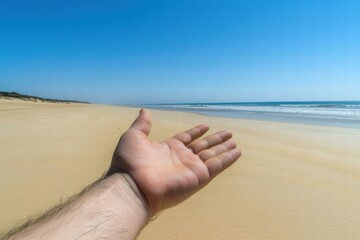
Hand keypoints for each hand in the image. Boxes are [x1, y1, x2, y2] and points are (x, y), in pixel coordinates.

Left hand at [108, 109, 240, 215]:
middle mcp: (182, 157)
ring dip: (224, 148)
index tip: (206, 126)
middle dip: (215, 139)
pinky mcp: (199, 176)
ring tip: (234, 141)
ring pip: (213, 154)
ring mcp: (191, 167)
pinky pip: (217, 165)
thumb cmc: (130, 162)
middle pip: (203, 146)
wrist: (133, 185)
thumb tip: (144, 111)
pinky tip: (236, 152)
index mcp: (168, 148)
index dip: (197, 132)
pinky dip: (228, 158)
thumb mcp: (133, 137)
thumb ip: (142, 125)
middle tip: (228, 133)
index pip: (187, 138)